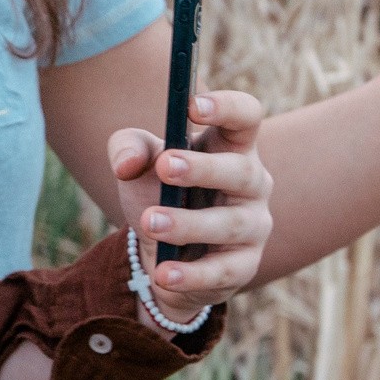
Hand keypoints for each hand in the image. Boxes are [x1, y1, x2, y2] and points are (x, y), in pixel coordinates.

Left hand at [106, 89, 272, 329]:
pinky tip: (163, 273)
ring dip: (188, 223)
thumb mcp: (139, 166)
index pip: (246, 116)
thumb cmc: (160, 194)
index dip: (226, 107)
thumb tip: (125, 165)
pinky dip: (190, 274)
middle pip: (240, 170)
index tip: (192, 105)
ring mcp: (253, 227)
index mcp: (232, 147)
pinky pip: (221, 271)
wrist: (164, 256)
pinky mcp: (243, 267)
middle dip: (204, 168)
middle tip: (165, 165)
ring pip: (228, 224)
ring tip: (150, 222)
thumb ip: (127, 149)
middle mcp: (252, 183)